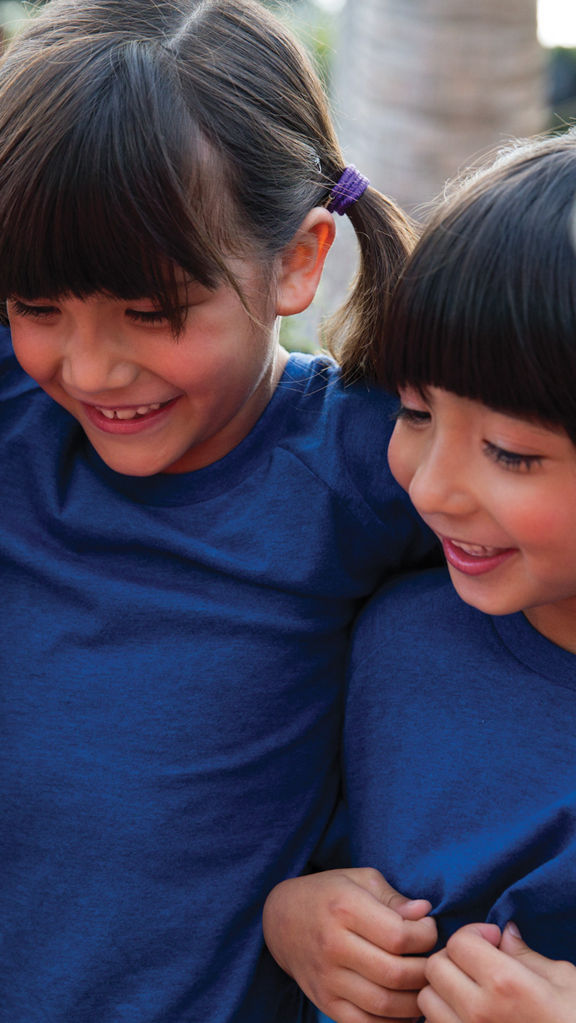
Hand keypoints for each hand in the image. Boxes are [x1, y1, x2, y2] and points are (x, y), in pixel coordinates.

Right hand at [263, 867, 436, 1021]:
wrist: (281, 919)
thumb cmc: (329, 894)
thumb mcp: (360, 880)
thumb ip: (394, 897)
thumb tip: (424, 912)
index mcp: (345, 908)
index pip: (399, 935)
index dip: (427, 935)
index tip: (428, 929)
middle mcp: (333, 946)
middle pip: (395, 973)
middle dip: (426, 971)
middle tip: (432, 962)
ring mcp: (327, 979)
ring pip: (384, 1005)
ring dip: (415, 1002)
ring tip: (422, 985)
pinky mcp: (324, 1002)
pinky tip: (404, 1008)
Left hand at [418, 921, 575, 1022]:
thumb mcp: (564, 981)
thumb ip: (526, 955)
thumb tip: (506, 933)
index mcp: (504, 984)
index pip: (459, 942)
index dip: (474, 933)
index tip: (491, 939)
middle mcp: (479, 1011)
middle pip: (435, 967)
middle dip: (453, 956)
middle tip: (476, 961)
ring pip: (427, 1000)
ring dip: (443, 989)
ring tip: (468, 989)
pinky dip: (444, 1017)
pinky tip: (468, 1014)